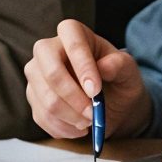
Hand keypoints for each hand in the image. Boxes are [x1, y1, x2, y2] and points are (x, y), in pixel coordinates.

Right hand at [25, 19, 150, 141]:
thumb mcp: (128, 71)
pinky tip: (79, 128)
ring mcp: (36, 73)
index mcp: (73, 33)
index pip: (72, 43)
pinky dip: (63, 128)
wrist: (111, 101)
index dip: (83, 66)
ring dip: (71, 117)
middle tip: (93, 113)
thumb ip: (120, 65)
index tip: (96, 91)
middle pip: (50, 72)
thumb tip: (104, 66)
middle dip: (73, 98)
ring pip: (46, 99)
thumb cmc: (118, 79)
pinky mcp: (33, 96)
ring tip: (90, 121)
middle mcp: (47, 50)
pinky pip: (42, 116)